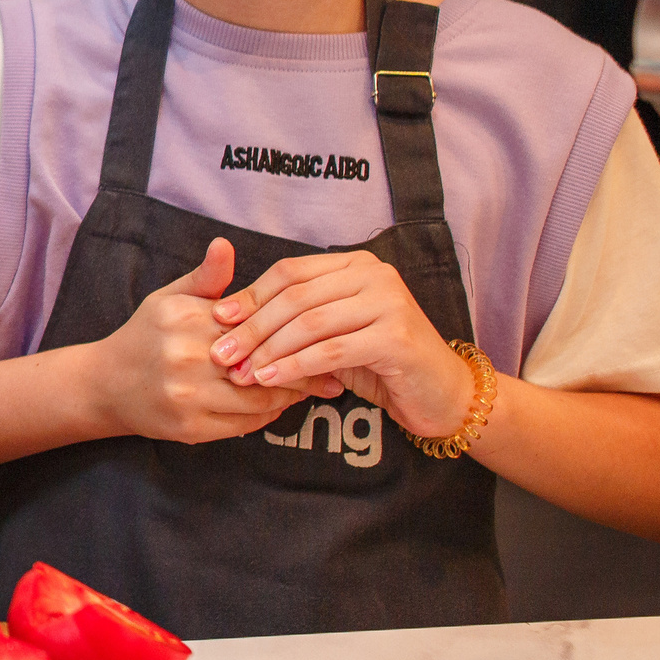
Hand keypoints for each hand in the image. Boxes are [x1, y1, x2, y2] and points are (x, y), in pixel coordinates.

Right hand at [81, 238, 307, 442]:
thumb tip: (225, 244)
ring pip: (260, 398)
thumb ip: (206, 277)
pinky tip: (279, 406)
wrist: (105, 383)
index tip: (323, 336)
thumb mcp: (170, 298)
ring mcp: (188, 395)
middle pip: (264, 363)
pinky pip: (245, 424)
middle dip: (303, 368)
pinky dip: (268, 416)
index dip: (294, 333)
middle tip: (332, 372)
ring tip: (312, 389)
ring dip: (290, 395)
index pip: (258, 326)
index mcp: (187, 319)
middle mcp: (187, 357)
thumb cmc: (146, 336)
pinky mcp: (190, 427)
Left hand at [209, 251, 475, 437]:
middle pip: (295, 297)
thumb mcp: (331, 334)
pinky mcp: (396, 337)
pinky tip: (271, 380)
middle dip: (253, 327)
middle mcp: (375, 275)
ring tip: (242, 372)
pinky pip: (331, 350)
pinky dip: (295, 366)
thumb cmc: (379, 363)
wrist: (441, 395)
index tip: (218, 318)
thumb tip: (229, 320)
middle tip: (222, 353)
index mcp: (355, 265)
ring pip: (310, 323)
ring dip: (269, 350)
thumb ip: (293, 320)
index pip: (290, 273)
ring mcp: (389, 303)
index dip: (251, 295)